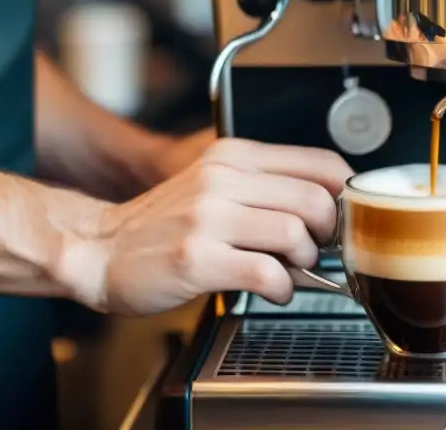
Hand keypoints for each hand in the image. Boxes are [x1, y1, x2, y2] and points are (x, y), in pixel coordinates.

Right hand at [79, 138, 352, 315]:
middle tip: (315, 249)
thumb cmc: (165, 223)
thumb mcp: (216, 184)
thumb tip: (330, 206)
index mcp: (235, 156)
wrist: (100, 249)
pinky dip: (283, 288)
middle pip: (315, 200)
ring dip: (305, 263)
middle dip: (327, 234)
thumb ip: (267, 186)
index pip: (320, 162)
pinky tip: (273, 289)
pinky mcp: (197, 258)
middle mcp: (223, 179)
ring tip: (290, 270)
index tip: (343, 216)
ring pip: (295, 234)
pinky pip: (267, 273)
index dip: (345, 195)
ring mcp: (208, 218)